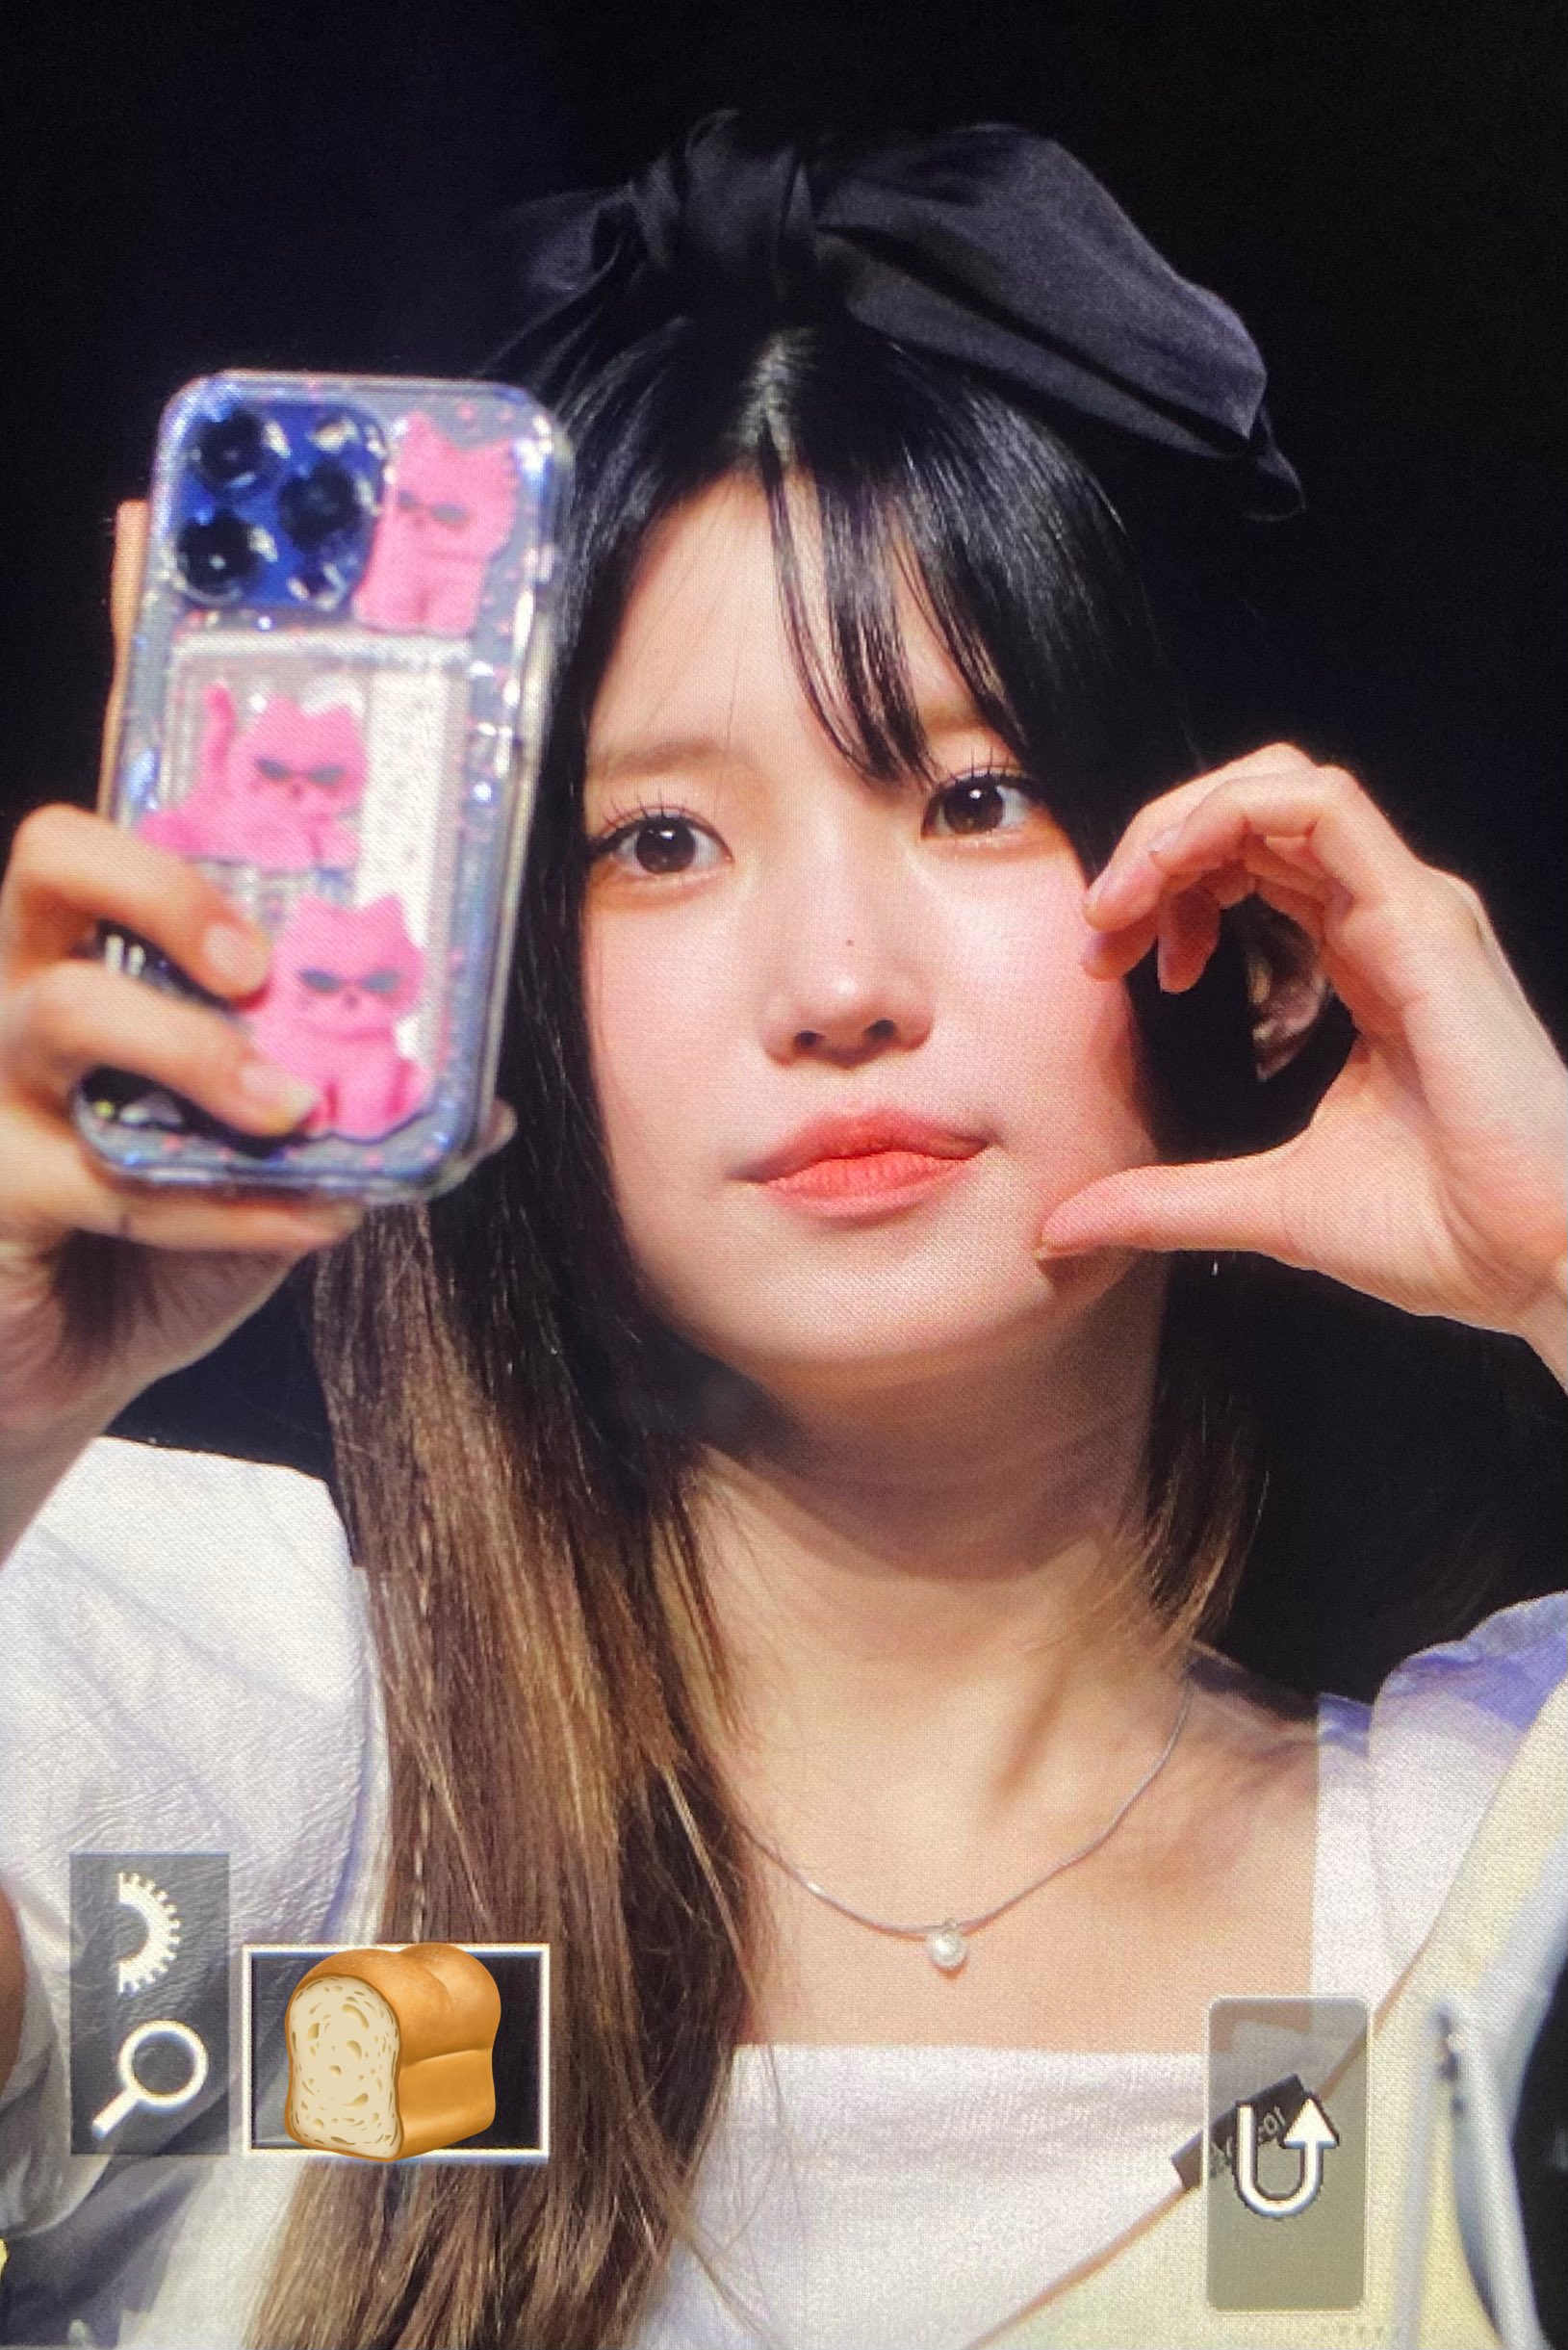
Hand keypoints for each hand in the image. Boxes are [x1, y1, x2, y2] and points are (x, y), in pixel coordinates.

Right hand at [0, 506, 506, 1444]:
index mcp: (124, 936)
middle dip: (171, 883)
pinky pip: (106, 1174)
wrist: (67, 1356)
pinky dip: (225, 1205)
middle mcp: (38, 974)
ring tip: (292, 1109)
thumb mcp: (282, 1134)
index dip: (129, 644)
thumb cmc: (177, 1210)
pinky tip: (304, 1225)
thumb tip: (490, 1090)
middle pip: (56, 846)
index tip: (145, 523)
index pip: (126, 772)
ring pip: (61, 1004)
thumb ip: (359, 1091)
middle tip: (264, 957)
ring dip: (202, 1056)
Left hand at [1034, 745, 1567, 1384]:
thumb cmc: (1440, 1233)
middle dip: (1155, 849)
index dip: (1163, 888)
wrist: (1533, 1265)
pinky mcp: (1423, 919)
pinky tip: (1169, 876)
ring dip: (1177, 825)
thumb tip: (1062, 1226)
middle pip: (1256, 812)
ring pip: (1281, 789)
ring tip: (1119, 904)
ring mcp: (1411, 910)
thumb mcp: (1266, 1206)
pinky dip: (1228, 816)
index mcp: (1363, 962)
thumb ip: (1164, 1201)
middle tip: (1100, 929)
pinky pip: (1322, 808)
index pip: (1253, 865)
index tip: (1108, 961)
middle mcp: (1388, 919)